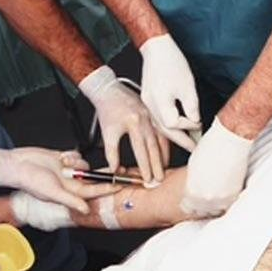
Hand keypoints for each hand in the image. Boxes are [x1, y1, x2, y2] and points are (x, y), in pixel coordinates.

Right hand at [0, 148, 120, 212]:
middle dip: (107, 174)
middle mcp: (71, 183)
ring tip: (64, 163)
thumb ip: (71, 200)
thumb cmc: (30, 180)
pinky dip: (71, 155)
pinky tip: (61, 156)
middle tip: (121, 169)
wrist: (18, 164)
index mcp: (70, 193)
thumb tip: (86, 210)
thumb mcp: (52, 192)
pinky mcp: (64, 160)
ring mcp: (68, 171)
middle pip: (95, 179)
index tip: (122, 185)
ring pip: (85, 165)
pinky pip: (76, 156)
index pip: (95, 191)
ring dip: (79, 162)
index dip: (109, 188)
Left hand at [79, 66, 168, 181]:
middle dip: (158, 165)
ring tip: (164, 168)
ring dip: (163, 156)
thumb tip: (116, 170)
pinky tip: (164, 152)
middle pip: (154, 147)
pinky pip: (162, 132)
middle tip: (160, 178)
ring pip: (161, 140)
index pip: (141, 150)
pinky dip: (164, 144)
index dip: (145, 166)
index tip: (147, 179)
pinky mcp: (153, 115)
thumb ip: (112, 154)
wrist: (109, 91)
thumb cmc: (107, 109)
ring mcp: (151, 117)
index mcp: (134, 123)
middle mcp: (145, 119)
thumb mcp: (107, 133)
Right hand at [140, 34, 201, 151]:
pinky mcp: (148, 98)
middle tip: (194, 149)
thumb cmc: (172, 63)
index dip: (190, 126)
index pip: (175, 124)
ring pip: (160, 125)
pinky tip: (177, 126)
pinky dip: (168, 124)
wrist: (156, 48)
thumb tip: (195, 122)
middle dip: (181, 140)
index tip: (200, 124)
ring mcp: (147, 103)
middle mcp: (150, 106)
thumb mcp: (187, 86)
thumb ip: (191, 108)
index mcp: (159, 104)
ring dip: (174, 134)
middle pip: (165, 130)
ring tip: (188, 140)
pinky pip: (158, 117)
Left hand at [183, 117, 252, 215]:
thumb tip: (193, 188)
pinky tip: (225, 192)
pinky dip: (226, 200)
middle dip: (202, 206)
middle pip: (202, 211)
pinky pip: (228, 204)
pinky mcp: (234, 194)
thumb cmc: (210, 147)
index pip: (188, 207)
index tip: (192, 201)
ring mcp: (221, 198)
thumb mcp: (192, 166)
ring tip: (215, 195)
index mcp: (192, 190)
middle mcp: (205, 198)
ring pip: (216, 210)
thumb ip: (192, 182)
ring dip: (215, 205)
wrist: (230, 140)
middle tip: (205, 199)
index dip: (190, 204)